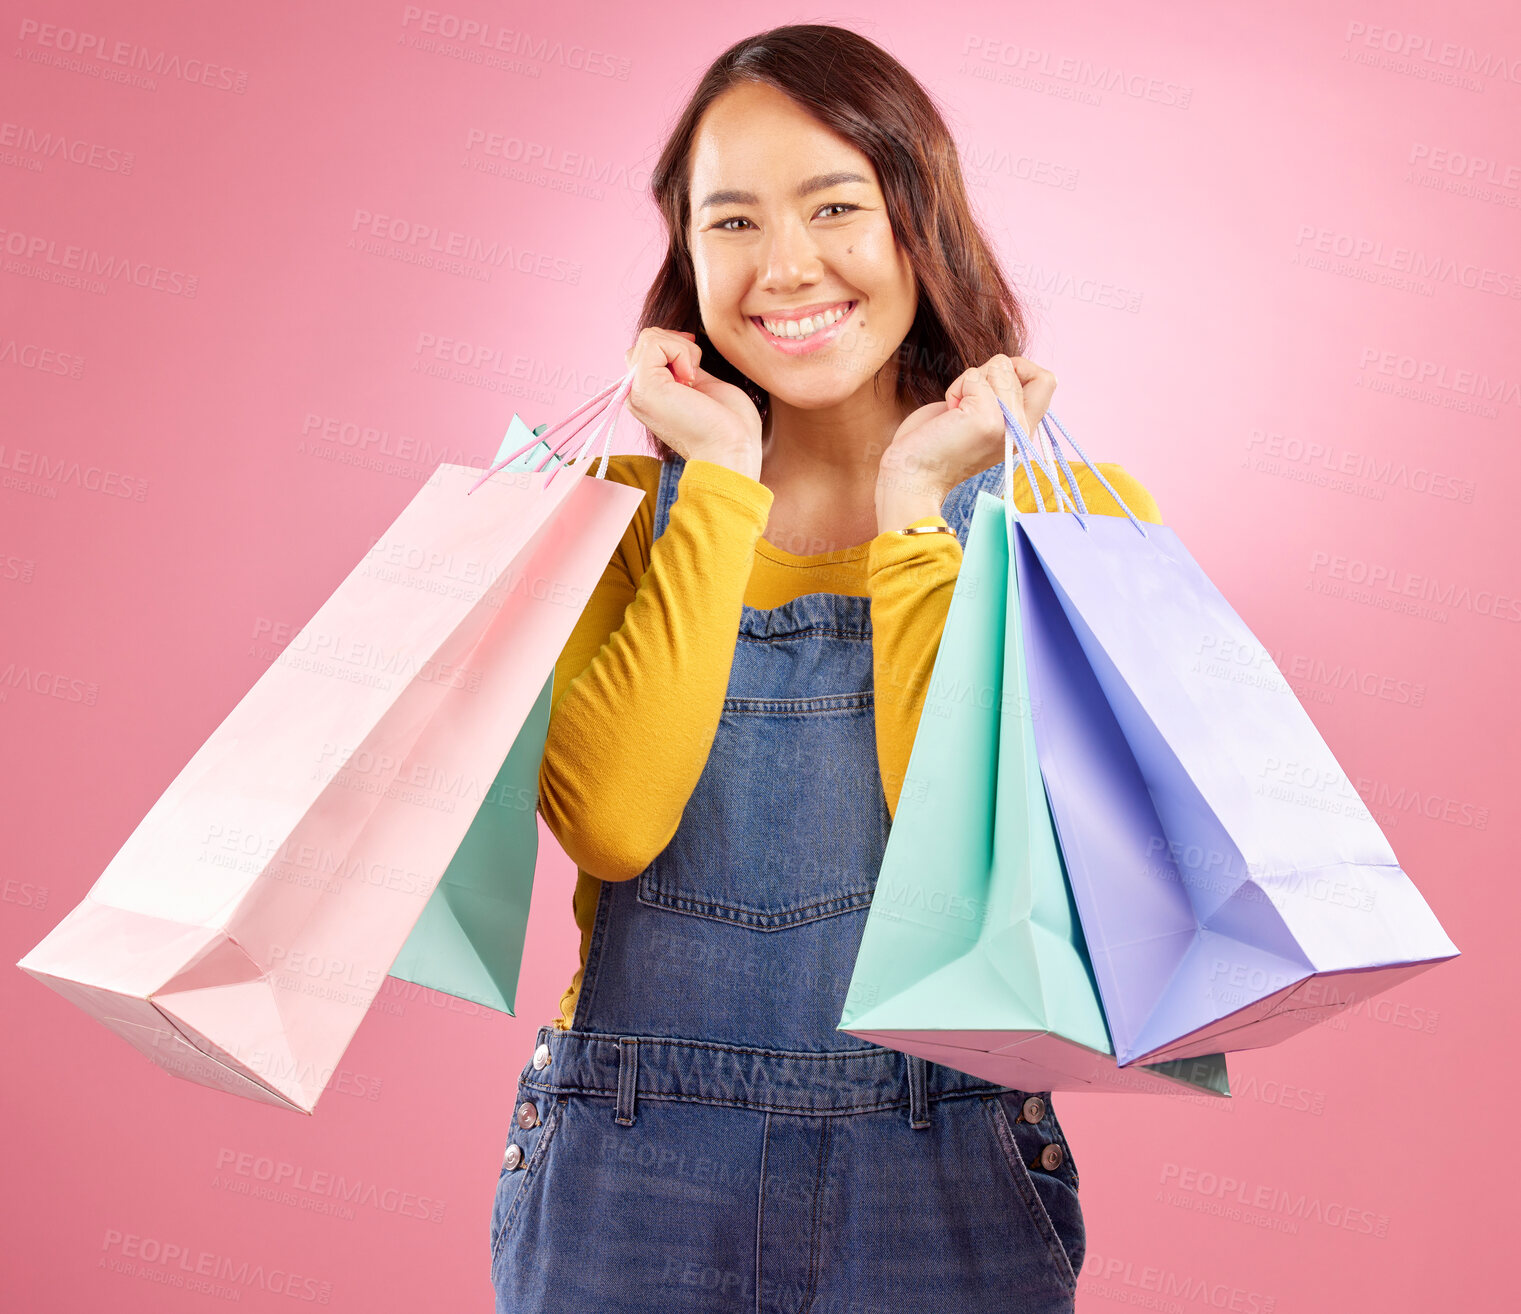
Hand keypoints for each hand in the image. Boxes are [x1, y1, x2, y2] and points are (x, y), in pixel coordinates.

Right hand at [622, 328, 762, 479]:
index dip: (675, 345)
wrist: (732, 450)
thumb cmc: (728, 426)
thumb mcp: (703, 385)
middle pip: (646, 340)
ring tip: (694, 377)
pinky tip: (691, 378)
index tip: (696, 363)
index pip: (648, 350)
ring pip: (649, 338)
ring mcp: (637, 392)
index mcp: (650, 395)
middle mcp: (637, 394)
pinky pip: (654, 343)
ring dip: (682, 348)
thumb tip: (678, 341)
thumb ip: (684, 367)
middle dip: (678, 343)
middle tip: (696, 374)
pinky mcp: (644, 388)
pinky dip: (681, 351)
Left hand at [876, 355, 1057, 528]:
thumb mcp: (981, 416)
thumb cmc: (936, 443)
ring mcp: (1008, 425)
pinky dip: (955, 388)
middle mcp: (1022, 431)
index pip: (1047, 380)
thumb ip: (1001, 397)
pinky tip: (949, 414)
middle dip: (985, 374)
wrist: (912, 477)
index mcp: (1022, 432)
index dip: (1019, 368)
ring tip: (956, 412)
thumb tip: (1008, 365)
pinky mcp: (987, 419)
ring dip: (968, 381)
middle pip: (1017, 366)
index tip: (990, 386)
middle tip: (965, 405)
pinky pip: (974, 376)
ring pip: (999, 365)